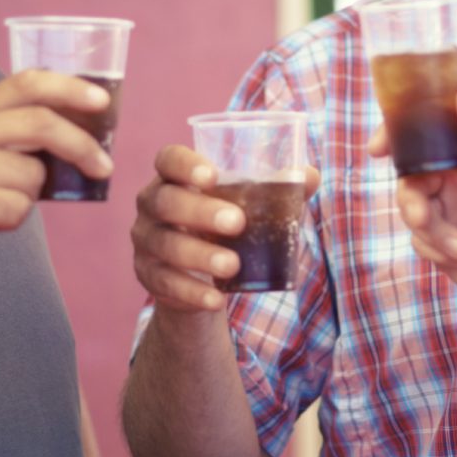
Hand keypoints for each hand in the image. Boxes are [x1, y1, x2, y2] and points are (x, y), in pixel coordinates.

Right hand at [0, 68, 109, 278]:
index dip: (68, 87)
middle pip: (41, 124)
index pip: (26, 84)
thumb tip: (87, 136)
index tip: (102, 100)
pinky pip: (18, 208)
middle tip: (105, 167)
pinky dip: (13, 220)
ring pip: (33, 176)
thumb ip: (20, 136)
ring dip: (29, 196)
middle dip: (82, 146)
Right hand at [132, 144, 321, 314]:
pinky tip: (217, 298)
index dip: (184, 164)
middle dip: (200, 212)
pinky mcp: (148, 276)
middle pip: (165, 202)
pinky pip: (165, 284)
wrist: (199, 277)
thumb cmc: (226, 226)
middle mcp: (152, 205)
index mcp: (174, 177)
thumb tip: (311, 175)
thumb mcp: (249, 205)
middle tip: (237, 223)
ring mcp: (146, 241)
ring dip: (199, 256)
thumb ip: (278, 187)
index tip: (212, 176)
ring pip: (165, 245)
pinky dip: (193, 292)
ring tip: (233, 265)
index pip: (168, 159)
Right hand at [379, 86, 456, 318]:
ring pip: (411, 210)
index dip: (398, 135)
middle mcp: (453, 179)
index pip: (426, 134)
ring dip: (432, 232)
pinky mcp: (440, 243)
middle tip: (423, 216)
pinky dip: (439, 251)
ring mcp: (446, 211)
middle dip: (411, 199)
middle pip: (409, 177)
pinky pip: (419, 242)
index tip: (378, 147)